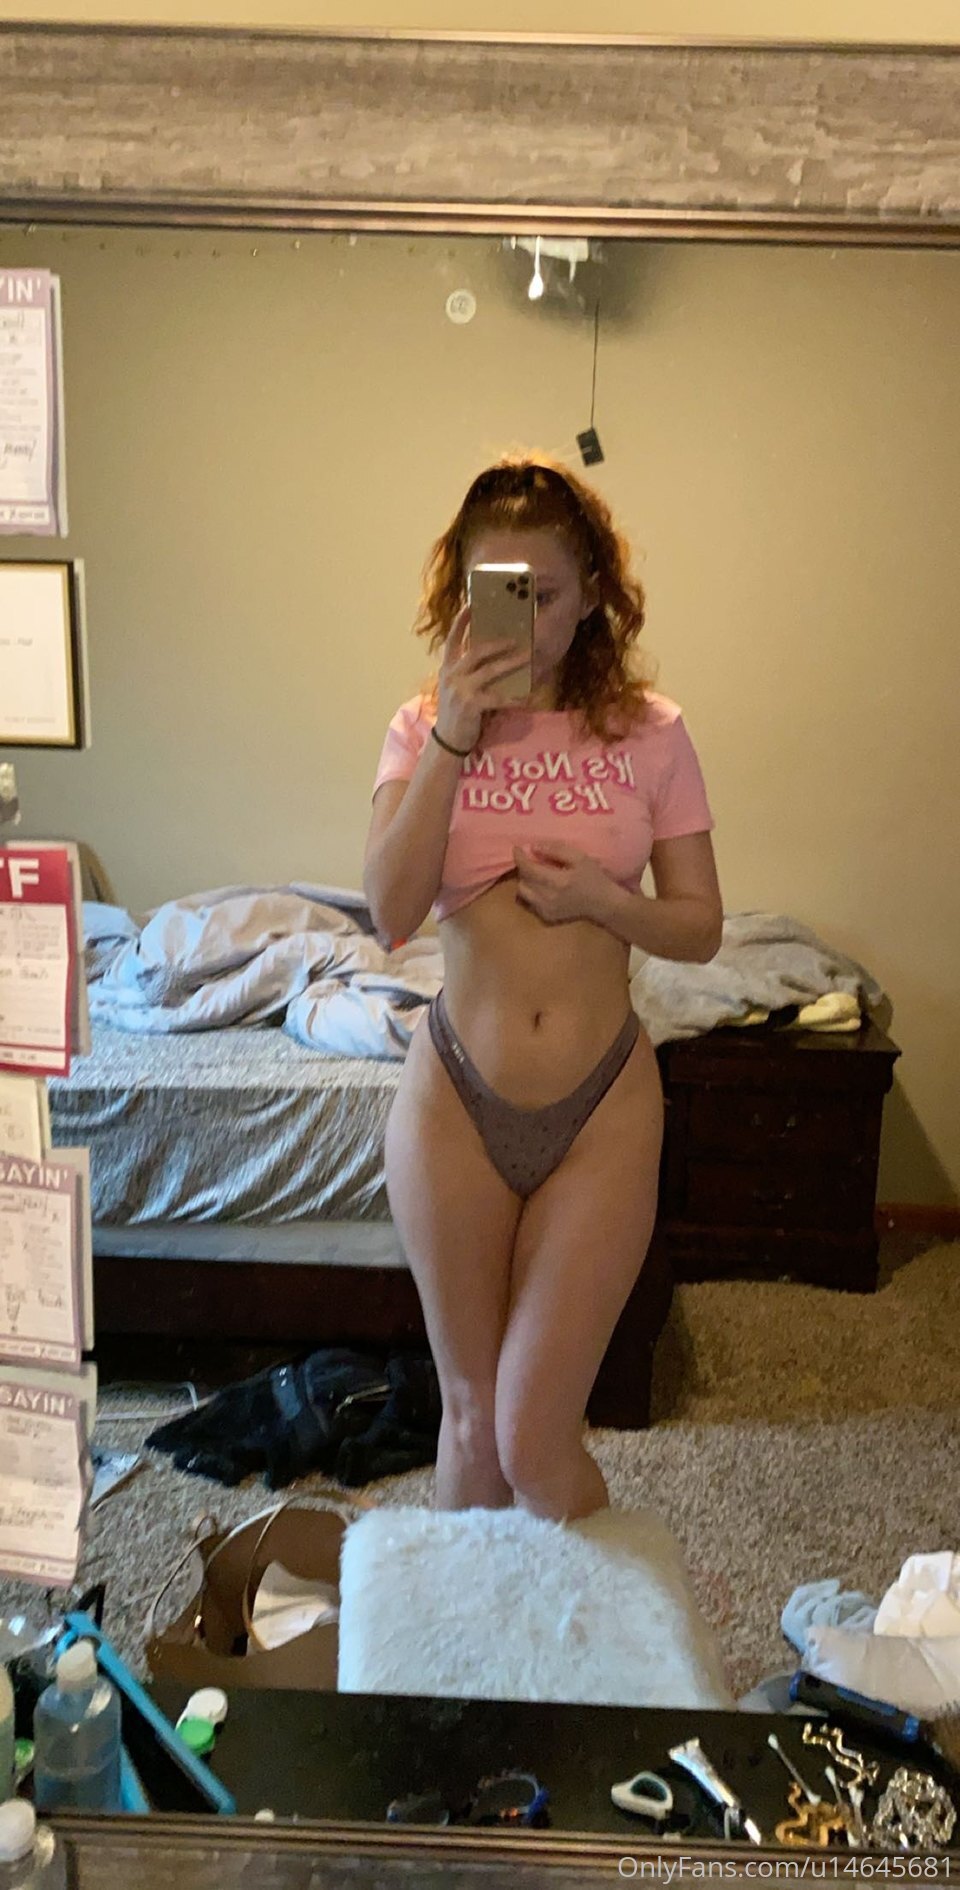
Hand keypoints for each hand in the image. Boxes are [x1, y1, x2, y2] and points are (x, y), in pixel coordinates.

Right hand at [435, 606, 530, 753]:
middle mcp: (451, 675)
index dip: (461, 621)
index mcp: (447, 668)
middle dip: (498, 643)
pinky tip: (528, 697)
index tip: (472, 604)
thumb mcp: (455, 686)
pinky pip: (498, 698)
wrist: (447, 739)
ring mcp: (460, 690)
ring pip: (489, 670)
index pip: (453, 639)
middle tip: (516, 638)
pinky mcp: (471, 705)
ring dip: (511, 662)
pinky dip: (514, 697)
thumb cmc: (455, 711)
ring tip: (528, 657)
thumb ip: (465, 670)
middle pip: (476, 651)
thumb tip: (488, 652)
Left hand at [512, 838, 615, 925]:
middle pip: (523, 880)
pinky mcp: (546, 916)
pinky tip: (544, 887)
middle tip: (533, 861)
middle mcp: (548, 897)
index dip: (520, 857)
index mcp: (557, 881)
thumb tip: (533, 847)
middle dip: (524, 868)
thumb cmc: (593, 877)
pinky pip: (530, 902)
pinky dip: (532, 893)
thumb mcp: (579, 857)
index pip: (528, 869)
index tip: (517, 848)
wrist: (602, 903)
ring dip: (526, 881)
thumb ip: (555, 850)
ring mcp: (546, 909)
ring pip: (523, 892)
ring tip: (537, 875)